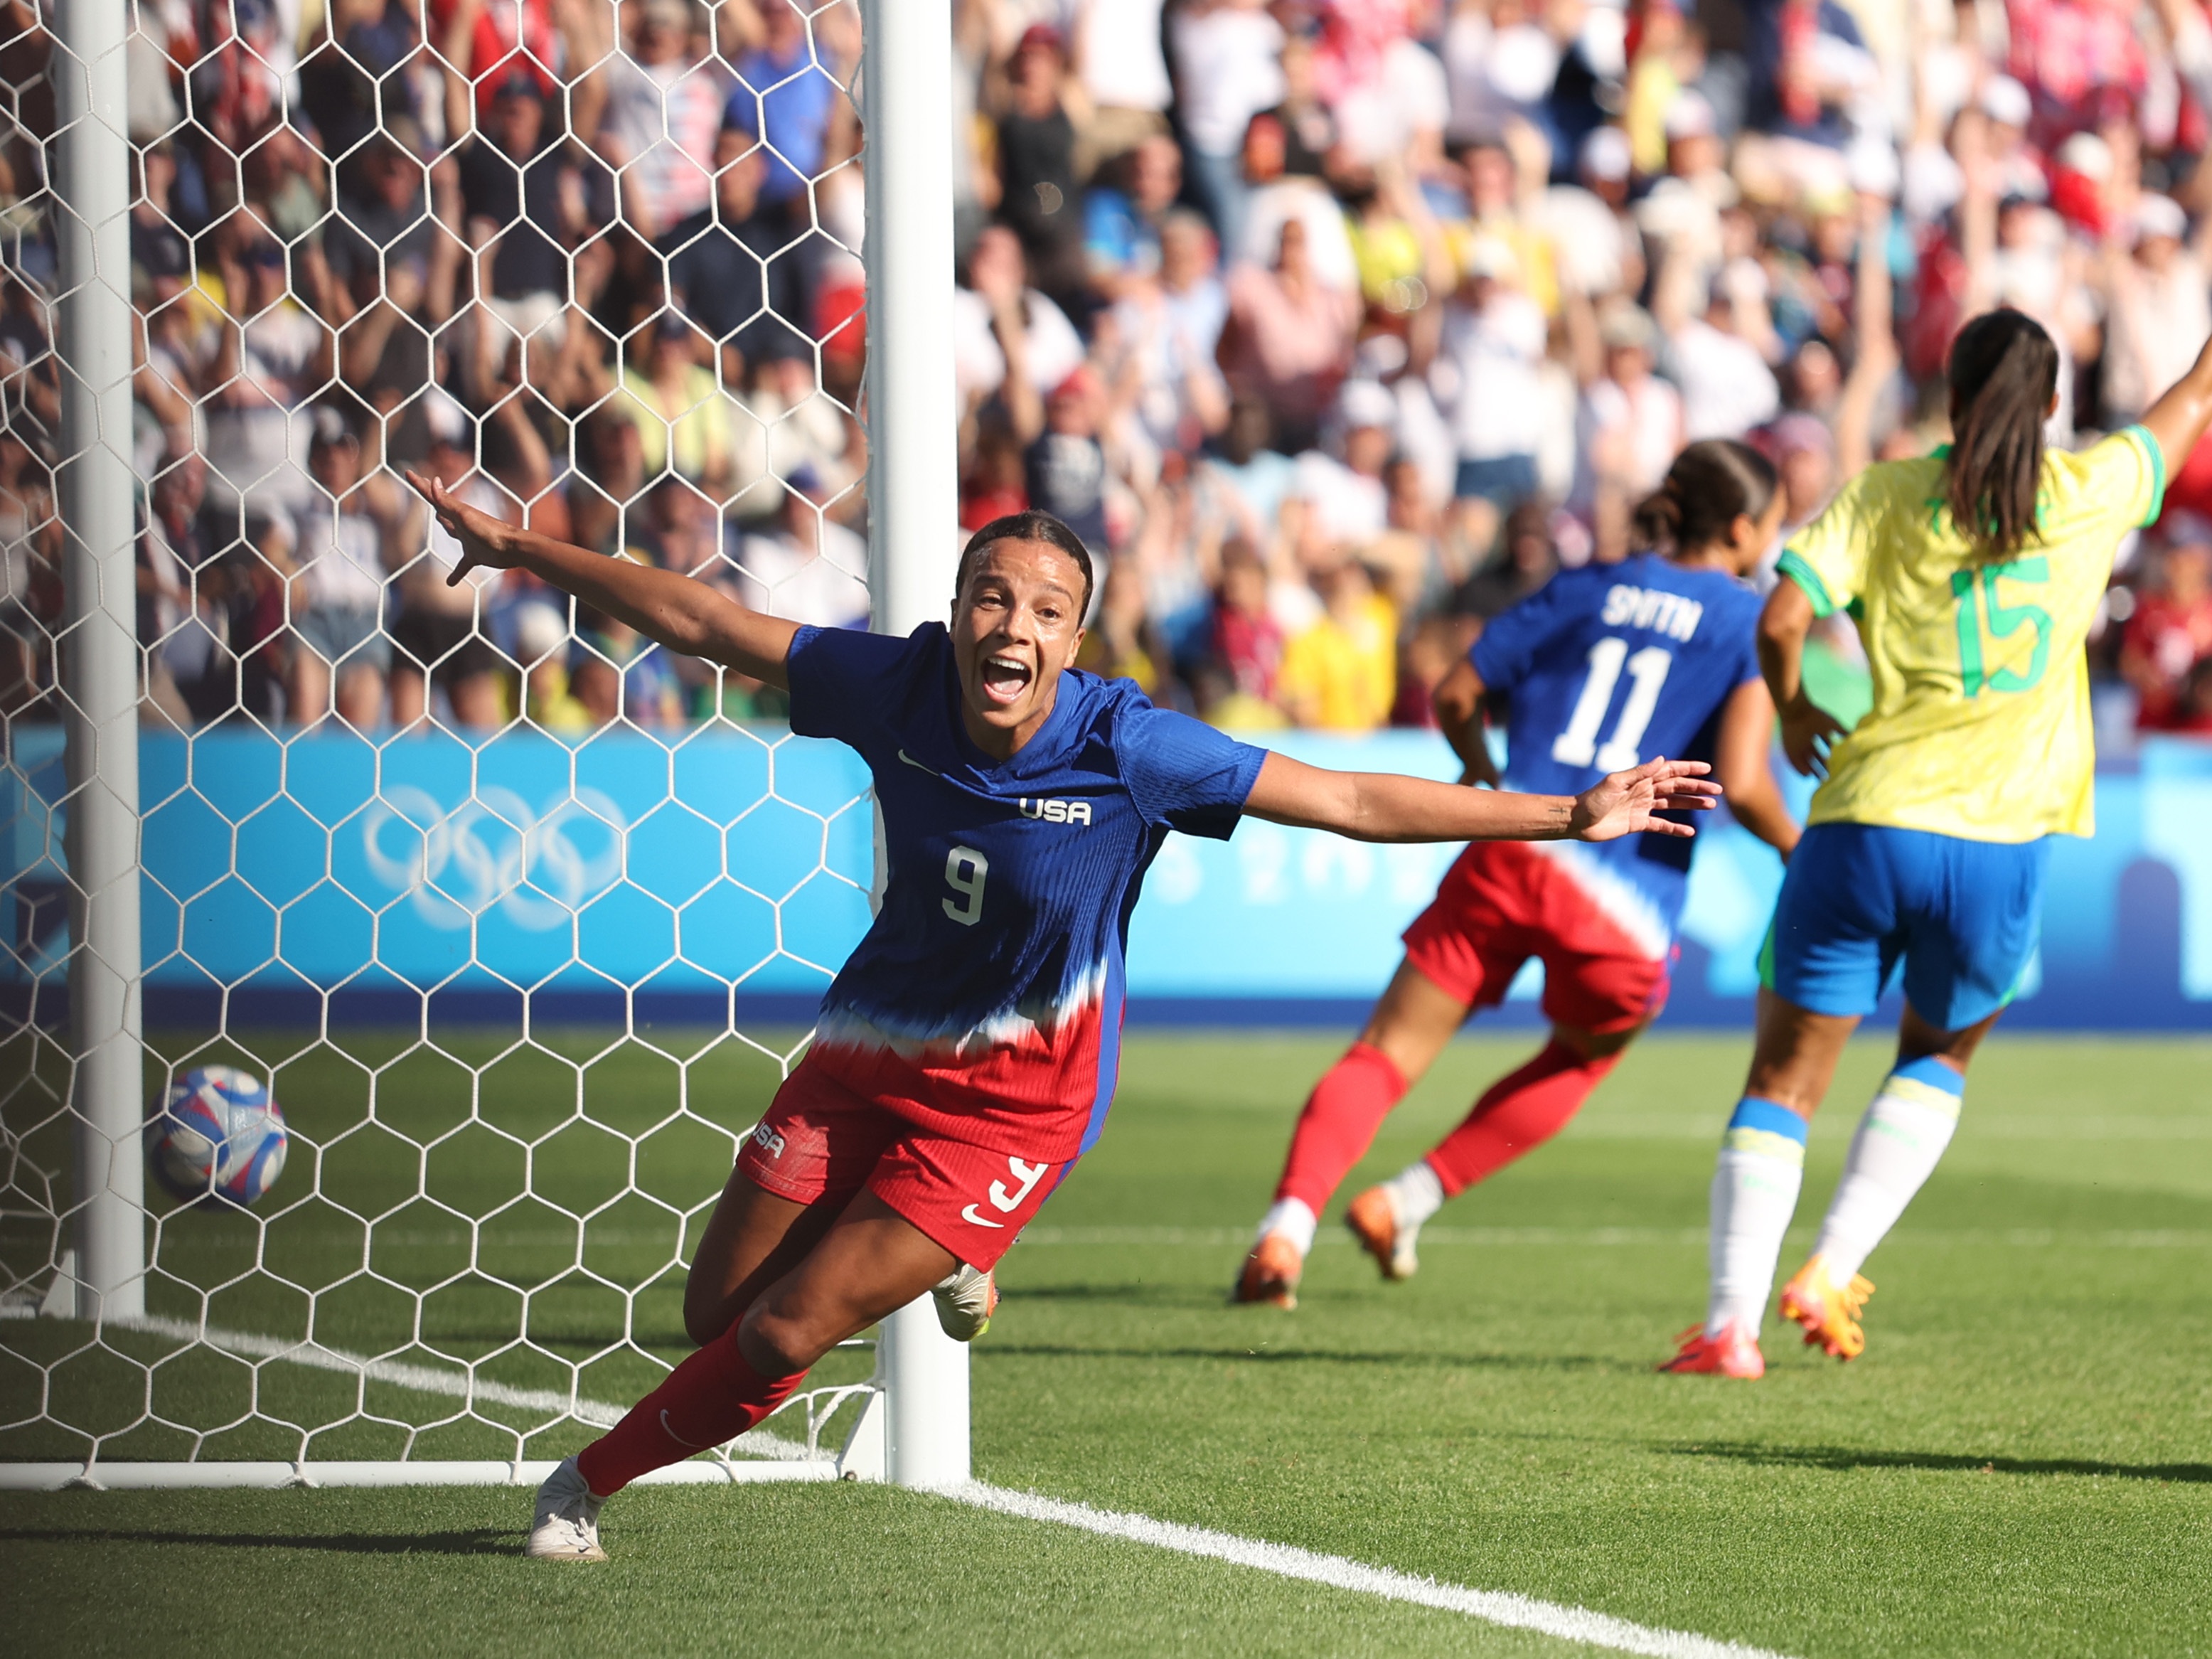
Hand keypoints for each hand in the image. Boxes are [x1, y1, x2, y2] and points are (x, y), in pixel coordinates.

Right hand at [405, 469, 516, 585]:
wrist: (514, 548)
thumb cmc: (490, 531)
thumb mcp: (464, 516)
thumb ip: (447, 502)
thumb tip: (433, 481)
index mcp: (456, 512)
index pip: (433, 496)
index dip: (420, 486)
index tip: (408, 472)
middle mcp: (461, 523)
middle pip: (441, 508)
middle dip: (431, 497)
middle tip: (422, 486)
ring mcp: (469, 539)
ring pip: (451, 530)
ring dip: (443, 525)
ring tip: (437, 519)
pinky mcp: (476, 555)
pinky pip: (463, 564)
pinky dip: (456, 573)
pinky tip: (450, 583)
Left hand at [1569, 757, 1721, 841]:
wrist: (1577, 820)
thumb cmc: (1593, 798)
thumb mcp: (1616, 782)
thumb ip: (1640, 772)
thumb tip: (1662, 760)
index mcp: (1641, 778)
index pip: (1670, 771)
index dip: (1689, 769)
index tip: (1708, 768)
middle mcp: (1644, 791)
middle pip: (1676, 787)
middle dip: (1697, 788)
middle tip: (1717, 790)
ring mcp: (1642, 807)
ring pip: (1673, 804)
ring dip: (1691, 804)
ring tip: (1710, 806)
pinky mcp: (1638, 823)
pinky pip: (1661, 825)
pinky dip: (1675, 828)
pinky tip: (1690, 831)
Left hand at [1777, 692, 1846, 777]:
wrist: (1796, 712)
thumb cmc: (1815, 717)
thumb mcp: (1833, 725)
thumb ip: (1844, 732)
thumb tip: (1856, 740)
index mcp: (1818, 732)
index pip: (1827, 747)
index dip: (1833, 755)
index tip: (1840, 764)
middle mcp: (1807, 740)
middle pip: (1817, 756)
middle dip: (1824, 766)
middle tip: (1832, 776)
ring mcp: (1797, 746)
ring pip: (1807, 761)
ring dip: (1814, 770)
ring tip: (1822, 780)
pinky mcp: (1789, 750)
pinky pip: (1794, 763)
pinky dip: (1801, 769)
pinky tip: (1808, 776)